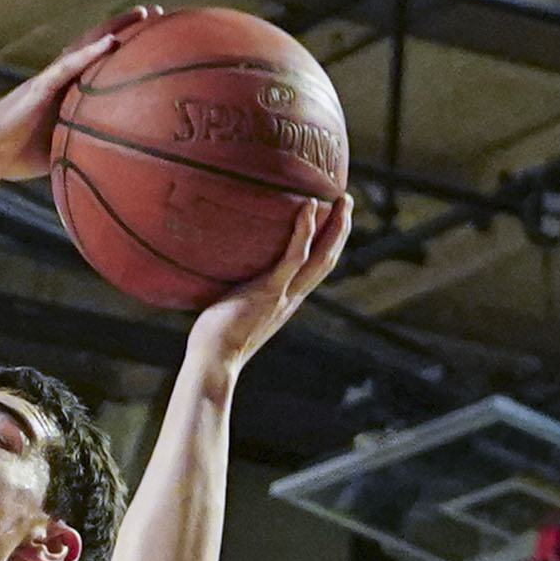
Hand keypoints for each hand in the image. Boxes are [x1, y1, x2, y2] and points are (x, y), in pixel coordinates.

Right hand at [0, 14, 145, 185]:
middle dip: (127, 27)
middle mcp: (63, 78)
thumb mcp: (64, 150)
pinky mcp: (38, 88)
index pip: (102, 63)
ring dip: (114, 28)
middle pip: (99, 45)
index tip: (157, 38)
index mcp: (70, 91)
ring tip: (142, 14)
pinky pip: (67, 67)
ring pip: (86, 46)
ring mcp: (51, 79)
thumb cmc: (22, 153)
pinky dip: (89, 54)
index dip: (127, 49)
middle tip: (159, 13)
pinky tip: (109, 43)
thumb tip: (121, 164)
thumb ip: (88, 147)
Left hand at [182, 188, 349, 382]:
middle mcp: (292, 297)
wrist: (213, 361)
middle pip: (328, 259)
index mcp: (287, 301)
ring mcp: (284, 294)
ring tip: (341, 199)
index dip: (329, 244)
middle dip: (341, 229)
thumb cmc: (214, 339)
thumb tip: (220, 272)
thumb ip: (238, 293)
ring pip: (322, 256)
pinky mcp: (271, 290)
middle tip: (346, 200)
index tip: (334, 220)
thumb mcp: (234, 310)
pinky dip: (305, 230)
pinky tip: (309, 206)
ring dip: (336, 226)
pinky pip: (295, 256)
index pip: (316, 269)